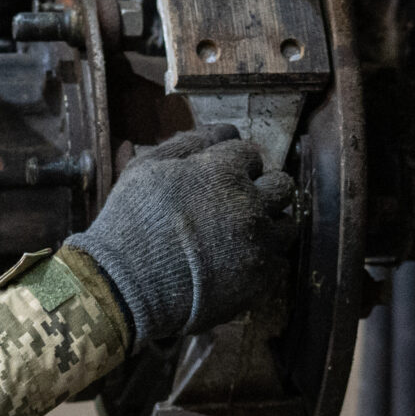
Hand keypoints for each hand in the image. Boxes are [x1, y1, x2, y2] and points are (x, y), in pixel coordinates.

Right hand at [64, 125, 296, 343]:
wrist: (127, 285)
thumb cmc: (130, 221)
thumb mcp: (147, 168)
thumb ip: (188, 143)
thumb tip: (224, 130)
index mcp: (224, 171)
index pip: (251, 155)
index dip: (235, 166)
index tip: (220, 181)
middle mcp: (250, 203)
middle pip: (282, 187)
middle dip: (265, 191)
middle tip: (240, 206)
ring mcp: (259, 242)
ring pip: (287, 225)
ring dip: (270, 226)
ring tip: (244, 236)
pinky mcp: (260, 278)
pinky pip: (279, 262)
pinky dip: (264, 260)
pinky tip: (241, 263)